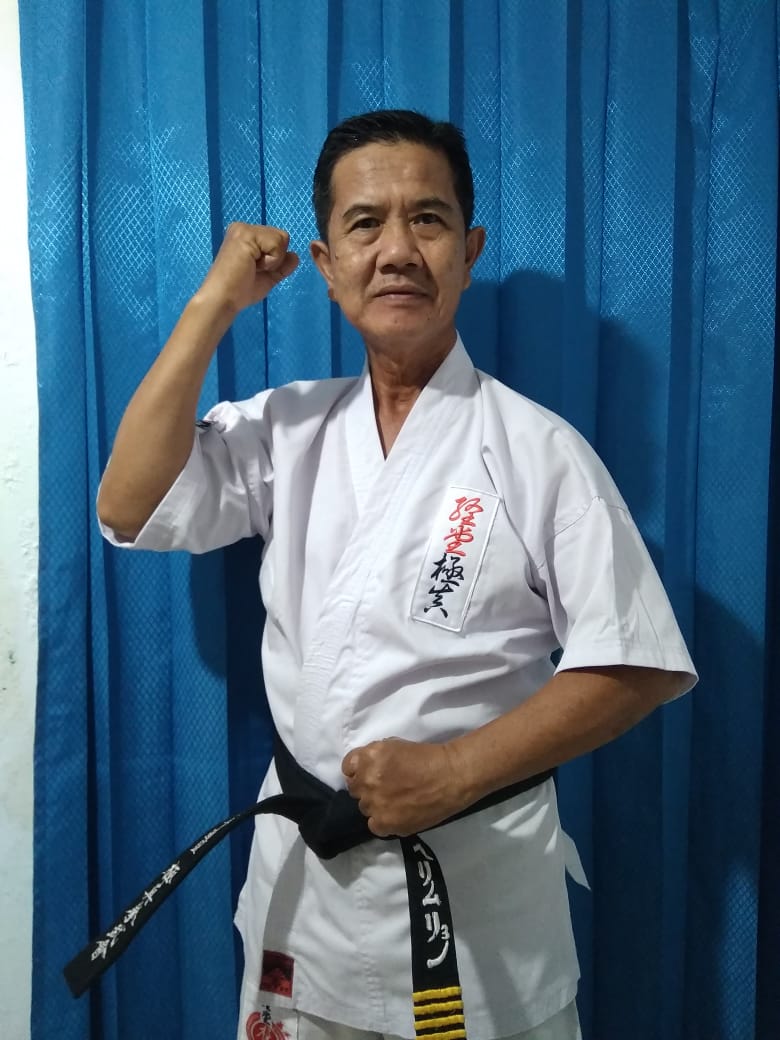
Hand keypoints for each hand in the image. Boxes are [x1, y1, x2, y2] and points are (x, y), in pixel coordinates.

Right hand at [196, 222, 298, 315]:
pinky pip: (276, 244)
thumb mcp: (268, 277)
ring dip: (273, 260)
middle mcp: (244, 228)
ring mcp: (244, 229)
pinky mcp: (245, 234)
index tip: (255, 270)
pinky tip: (252, 266)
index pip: (278, 239)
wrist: (224, 299)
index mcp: (247, 236)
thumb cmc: (241, 291)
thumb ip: (282, 266)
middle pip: (282, 236)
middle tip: (254, 269)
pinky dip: (271, 260)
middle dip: (276, 258)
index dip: (275, 259)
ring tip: (252, 267)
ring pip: (281, 239)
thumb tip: (295, 256)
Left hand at [341, 738, 464, 836]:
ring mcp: (375, 805)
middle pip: (355, 789)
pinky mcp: (386, 824)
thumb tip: (363, 768)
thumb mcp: (394, 745)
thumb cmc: (425, 756)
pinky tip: (396, 814)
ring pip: (365, 808)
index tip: (369, 772)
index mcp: (368, 758)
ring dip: (375, 804)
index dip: (359, 770)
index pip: (348, 768)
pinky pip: (374, 825)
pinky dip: (382, 820)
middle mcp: (367, 781)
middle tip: (385, 787)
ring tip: (394, 801)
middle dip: (367, 787)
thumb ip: (373, 757)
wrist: (450, 777)